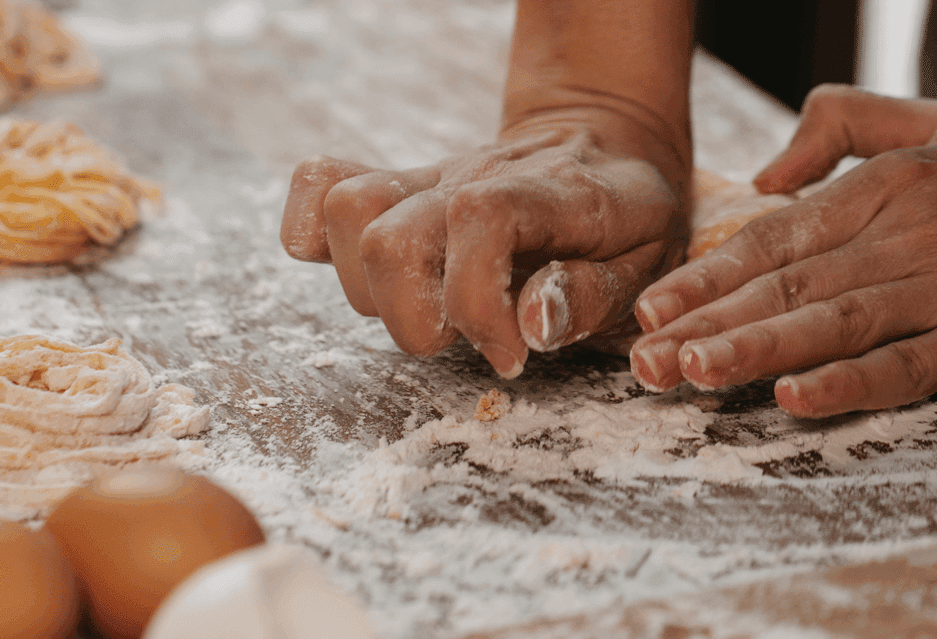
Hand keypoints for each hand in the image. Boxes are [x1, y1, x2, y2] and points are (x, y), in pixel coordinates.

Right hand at [281, 112, 687, 377]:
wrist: (605, 143)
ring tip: (427, 310)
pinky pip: (321, 186)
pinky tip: (356, 269)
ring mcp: (428, 179)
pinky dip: (312, 232)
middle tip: (466, 338)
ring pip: (346, 212)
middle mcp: (473, 177)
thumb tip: (532, 323)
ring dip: (371, 290)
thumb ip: (595, 295)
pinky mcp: (400, 187)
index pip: (477, 221)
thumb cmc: (630, 219)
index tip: (511, 353)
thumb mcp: (649, 263)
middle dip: (416, 321)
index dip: (478, 305)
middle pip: (390, 236)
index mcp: (547, 193)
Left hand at [630, 85, 936, 416]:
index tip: (650, 312)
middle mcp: (901, 234)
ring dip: (760, 351)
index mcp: (879, 189)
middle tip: (647, 363)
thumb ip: (839, 127)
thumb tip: (767, 177)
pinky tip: (794, 398)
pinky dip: (853, 383)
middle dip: (709, 327)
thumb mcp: (917, 121)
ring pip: (834, 323)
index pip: (770, 242)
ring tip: (694, 374)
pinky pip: (910, 364)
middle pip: (786, 288)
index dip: (705, 278)